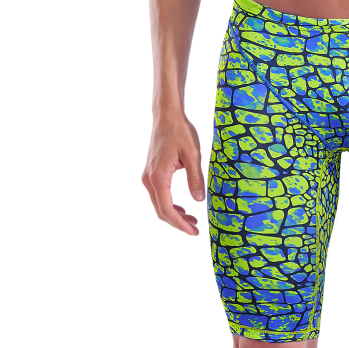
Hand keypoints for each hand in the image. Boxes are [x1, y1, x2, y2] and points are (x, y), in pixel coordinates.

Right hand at [141, 112, 206, 236]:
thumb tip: (199, 201)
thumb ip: (195, 178)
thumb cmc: (180, 131)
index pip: (166, 210)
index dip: (180, 224)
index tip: (194, 232)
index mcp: (158, 177)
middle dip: (178, 223)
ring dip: (174, 215)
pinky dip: (170, 204)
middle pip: (160, 211)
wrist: (167, 115)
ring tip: (193, 220)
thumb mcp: (193, 154)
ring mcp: (148, 177)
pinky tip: (184, 207)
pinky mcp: (151, 173)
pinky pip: (159, 195)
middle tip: (196, 230)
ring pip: (159, 204)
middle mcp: (149, 179)